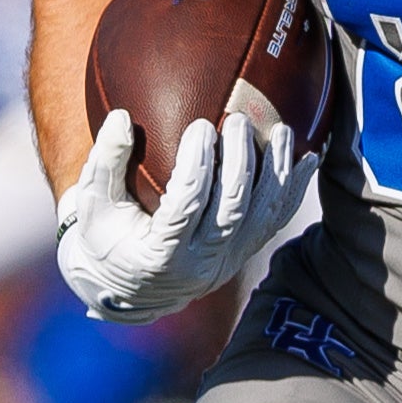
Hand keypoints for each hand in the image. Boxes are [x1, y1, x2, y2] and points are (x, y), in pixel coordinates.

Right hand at [53, 108, 312, 321]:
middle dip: (241, 163)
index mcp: (161, 255)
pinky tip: (308, 158)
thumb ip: (104, 162)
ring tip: (282, 131)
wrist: (126, 284)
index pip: (186, 207)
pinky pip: (275, 222)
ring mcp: (227, 262)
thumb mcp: (92, 202)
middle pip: (233, 211)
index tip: (201, 126)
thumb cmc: (103, 234)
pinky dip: (294, 191)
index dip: (197, 167)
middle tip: (240, 121)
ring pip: (263, 218)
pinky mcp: (243, 255)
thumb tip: (119, 118)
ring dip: (277, 173)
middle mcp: (201, 265)